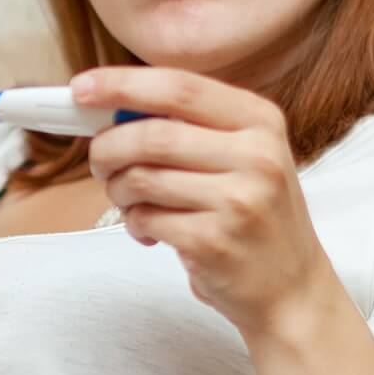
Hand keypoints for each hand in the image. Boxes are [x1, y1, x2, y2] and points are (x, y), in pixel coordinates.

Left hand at [72, 65, 338, 338]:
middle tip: (100, 163)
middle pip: (152, 134)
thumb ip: (190, 126)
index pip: (179, 88)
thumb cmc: (254, 216)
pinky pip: (145, 219)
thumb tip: (110, 106)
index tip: (81, 89)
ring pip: (141, 178)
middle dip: (108, 147)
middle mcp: (256, 155)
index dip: (122, 84)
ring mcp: (238, 200)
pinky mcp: (214, 241)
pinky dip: (134, 224)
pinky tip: (151, 232)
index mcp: (260, 120)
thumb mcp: (243, 156)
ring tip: (131, 202)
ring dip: (118, 191)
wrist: (292, 289)